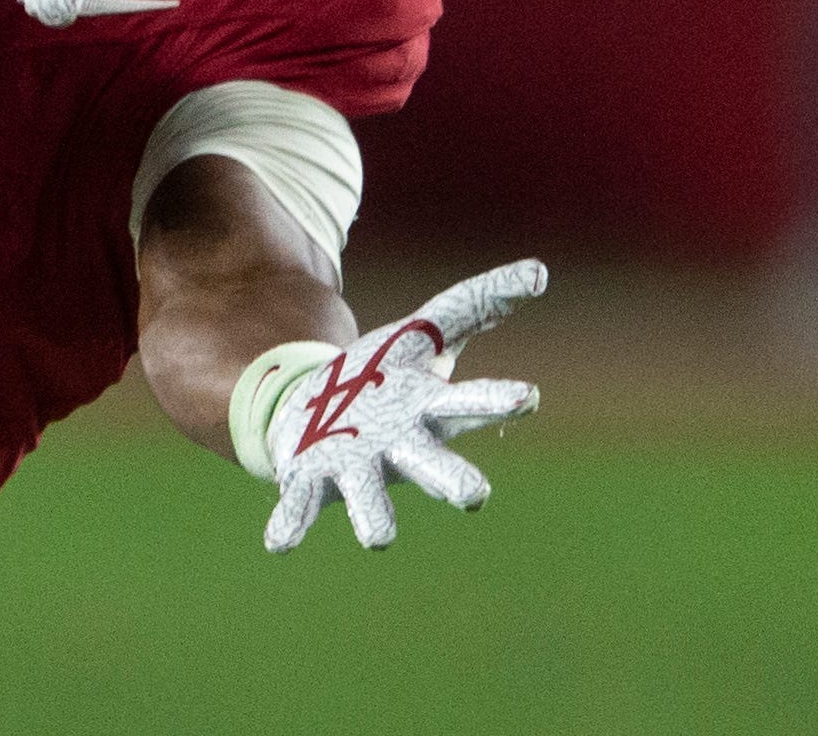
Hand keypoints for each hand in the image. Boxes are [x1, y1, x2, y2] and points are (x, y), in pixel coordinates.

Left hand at [265, 259, 546, 551]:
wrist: (320, 406)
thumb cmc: (386, 374)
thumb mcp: (427, 329)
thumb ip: (478, 302)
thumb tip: (539, 272)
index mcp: (428, 408)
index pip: (470, 403)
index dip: (497, 399)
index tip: (528, 395)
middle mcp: (399, 446)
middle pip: (432, 464)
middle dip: (451, 480)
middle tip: (475, 496)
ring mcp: (354, 467)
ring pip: (369, 495)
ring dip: (372, 516)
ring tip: (379, 540)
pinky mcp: (310, 479)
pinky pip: (301, 506)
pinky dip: (291, 524)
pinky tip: (278, 544)